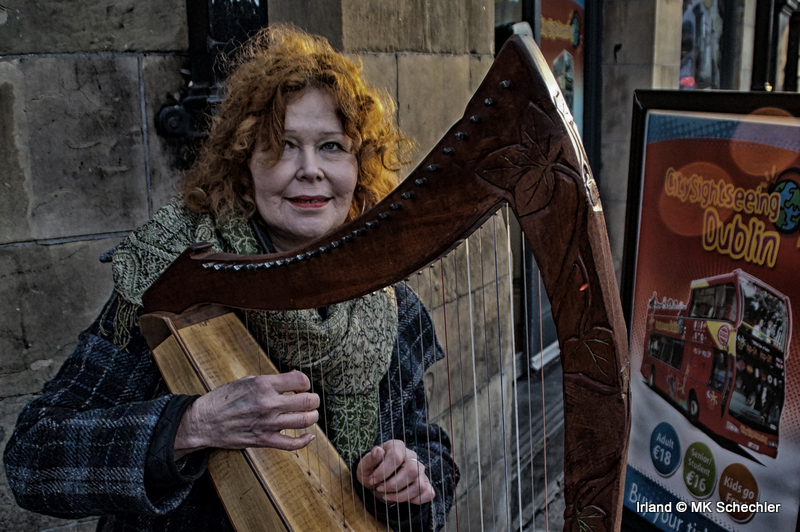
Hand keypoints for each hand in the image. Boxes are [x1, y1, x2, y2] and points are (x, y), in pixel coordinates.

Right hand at [174, 370, 319, 458]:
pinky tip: (309, 435)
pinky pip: (292, 444)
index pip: (300, 380)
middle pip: (307, 401)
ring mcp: (268, 424)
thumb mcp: (247, 381)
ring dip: (312, 416)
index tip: (302, 386)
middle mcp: (268, 404)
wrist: (204, 421)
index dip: (305, 383)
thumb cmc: (224, 399)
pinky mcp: (264, 441)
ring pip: (304, 421)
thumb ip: (270, 381)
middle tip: (311, 400)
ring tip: (310, 414)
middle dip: (314, 399)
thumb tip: (293, 379)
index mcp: (264, 385)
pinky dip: (305, 440)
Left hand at [356, 440, 434, 504]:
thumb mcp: (364, 466)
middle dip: (393, 485)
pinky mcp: (425, 483)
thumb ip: (370, 459)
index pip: (396, 456)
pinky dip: (414, 500)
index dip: (383, 472)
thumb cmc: (371, 471)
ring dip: (400, 496)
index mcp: (397, 446)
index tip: (371, 480)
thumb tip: (378, 451)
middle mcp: (412, 456)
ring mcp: (420, 470)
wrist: (376, 482)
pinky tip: (401, 498)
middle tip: (380, 489)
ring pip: (419, 485)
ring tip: (387, 496)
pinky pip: (428, 493)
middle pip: (412, 470)